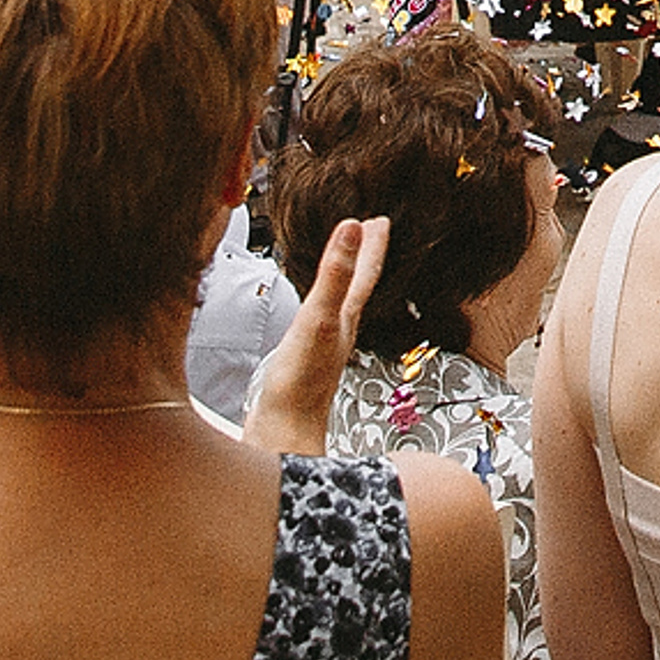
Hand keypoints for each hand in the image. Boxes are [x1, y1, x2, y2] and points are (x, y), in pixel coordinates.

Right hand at [243, 213, 388, 454]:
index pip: (366, 273)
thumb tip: (354, 226)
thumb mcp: (318, 319)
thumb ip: (335, 274)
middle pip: (358, 287)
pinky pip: (318, 324)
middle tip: (368, 231)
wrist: (280, 440)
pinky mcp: (303, 366)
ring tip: (344, 265)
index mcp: (345, 319)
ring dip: (345, 281)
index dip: (373, 244)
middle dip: (363, 257)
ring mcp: (322, 351)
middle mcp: (339, 333)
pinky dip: (321, 307)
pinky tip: (311, 314)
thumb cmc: (299, 387)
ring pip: (340, 306)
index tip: (380, 218)